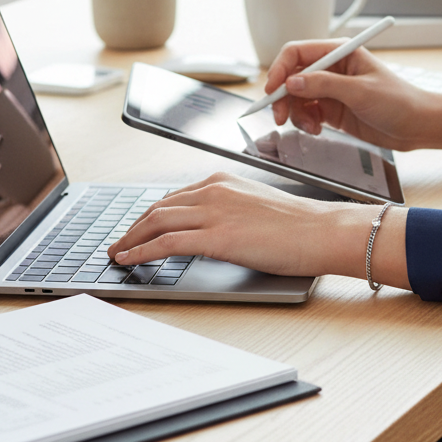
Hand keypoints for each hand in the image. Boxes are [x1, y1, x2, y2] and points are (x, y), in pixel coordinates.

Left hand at [108, 172, 410, 287]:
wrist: (323, 231)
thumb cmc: (301, 225)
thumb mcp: (257, 208)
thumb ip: (230, 213)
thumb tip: (213, 233)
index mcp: (222, 181)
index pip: (174, 197)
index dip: (150, 215)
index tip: (139, 228)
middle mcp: (213, 190)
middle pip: (158, 207)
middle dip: (133, 227)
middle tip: (120, 243)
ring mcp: (213, 212)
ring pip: (155, 222)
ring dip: (130, 239)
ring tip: (118, 254)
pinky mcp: (216, 236)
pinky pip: (166, 242)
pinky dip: (141, 251)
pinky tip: (130, 260)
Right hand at [264, 40, 441, 154]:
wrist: (419, 126)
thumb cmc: (400, 101)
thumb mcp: (361, 91)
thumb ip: (324, 85)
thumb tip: (292, 82)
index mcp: (340, 52)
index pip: (297, 53)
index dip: (280, 69)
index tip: (272, 90)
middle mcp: (332, 69)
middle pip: (292, 77)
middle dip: (283, 97)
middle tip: (279, 116)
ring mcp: (332, 90)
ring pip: (297, 98)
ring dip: (296, 113)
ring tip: (310, 128)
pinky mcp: (333, 110)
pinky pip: (307, 113)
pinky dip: (305, 122)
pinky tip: (317, 130)